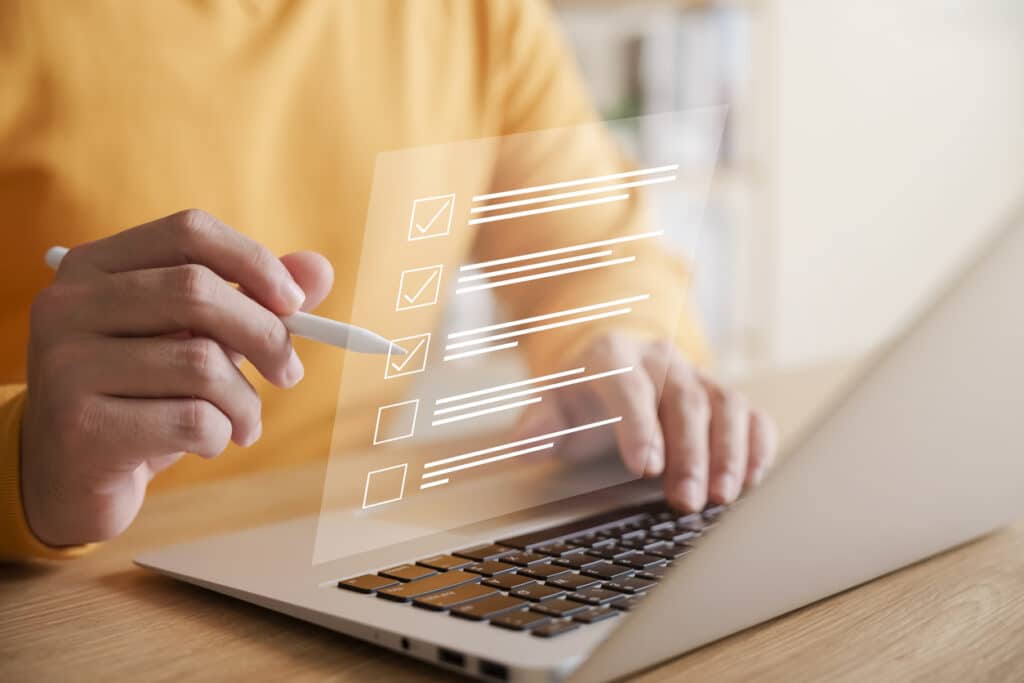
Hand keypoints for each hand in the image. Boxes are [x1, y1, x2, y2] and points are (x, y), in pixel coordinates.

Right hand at [21, 209, 333, 545]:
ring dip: (246, 402)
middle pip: (197, 290)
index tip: (296, 304)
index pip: (189, 231)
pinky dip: (220, 435)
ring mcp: (65, 364)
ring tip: (243, 423)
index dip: (254, 261)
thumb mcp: (198, 341)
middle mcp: (68, 304)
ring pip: (201, 362)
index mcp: (95, 267)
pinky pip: (191, 419)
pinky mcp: (81, 426)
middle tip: (290, 373)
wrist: (71, 480)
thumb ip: (254, 302)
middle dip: (266, 334)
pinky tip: (206, 444)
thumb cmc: (143, 398)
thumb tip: (319, 269)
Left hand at [516, 332, 776, 511]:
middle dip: (690, 453)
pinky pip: (751, 413)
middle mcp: (661, 359)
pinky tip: (754, 479)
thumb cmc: (584, 396)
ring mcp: (697, 374)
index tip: (644, 468)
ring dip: (730, 453)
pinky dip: (758, 444)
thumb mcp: (551, 406)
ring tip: (724, 497)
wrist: (612, 367)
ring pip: (726, 404)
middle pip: (685, 400)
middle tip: (687, 501)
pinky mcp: (723, 395)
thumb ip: (538, 428)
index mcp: (613, 356)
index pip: (629, 387)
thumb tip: (524, 448)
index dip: (639, 426)